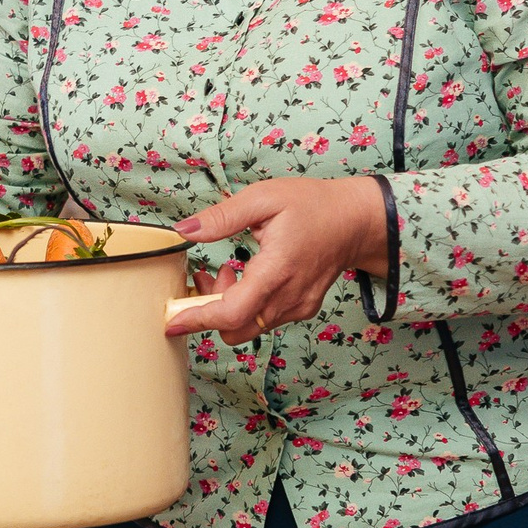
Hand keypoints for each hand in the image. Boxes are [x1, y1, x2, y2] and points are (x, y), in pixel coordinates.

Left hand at [170, 177, 389, 345]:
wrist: (356, 221)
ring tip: (229, 269)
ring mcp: (297, 307)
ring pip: (248, 327)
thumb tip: (185, 231)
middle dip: (209, 310)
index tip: (171, 321)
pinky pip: (263, 320)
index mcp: (276, 270)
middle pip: (234, 329)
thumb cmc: (313, 205)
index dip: (198, 320)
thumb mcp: (263, 198)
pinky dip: (246, 306)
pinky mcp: (301, 309)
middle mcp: (288, 298)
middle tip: (205, 275)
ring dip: (227, 306)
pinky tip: (248, 276)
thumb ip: (222, 217)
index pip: (231, 313)